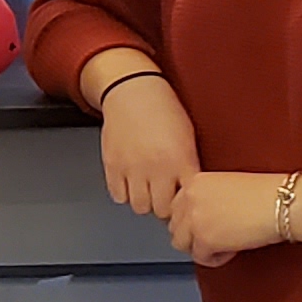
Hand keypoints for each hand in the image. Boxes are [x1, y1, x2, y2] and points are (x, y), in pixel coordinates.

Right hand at [90, 68, 200, 226]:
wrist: (133, 92)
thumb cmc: (164, 111)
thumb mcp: (188, 138)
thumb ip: (188, 167)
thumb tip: (188, 194)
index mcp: (180, 160)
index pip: (185, 201)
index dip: (185, 204)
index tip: (183, 201)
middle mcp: (156, 167)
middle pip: (161, 210)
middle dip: (164, 206)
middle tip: (164, 197)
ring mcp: (132, 168)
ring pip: (139, 206)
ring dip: (144, 201)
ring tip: (148, 189)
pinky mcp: (112, 166)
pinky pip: (118, 195)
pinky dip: (125, 193)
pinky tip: (131, 182)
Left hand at [169, 172, 294, 264]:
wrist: (284, 203)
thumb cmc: (267, 193)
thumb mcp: (227, 185)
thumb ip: (207, 198)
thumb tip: (199, 218)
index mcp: (194, 181)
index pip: (176, 207)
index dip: (192, 219)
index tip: (207, 224)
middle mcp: (189, 198)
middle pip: (175, 226)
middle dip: (193, 234)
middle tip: (216, 237)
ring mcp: (194, 220)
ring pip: (181, 243)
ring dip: (201, 247)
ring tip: (225, 243)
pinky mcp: (205, 240)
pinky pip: (200, 258)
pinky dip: (216, 258)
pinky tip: (233, 249)